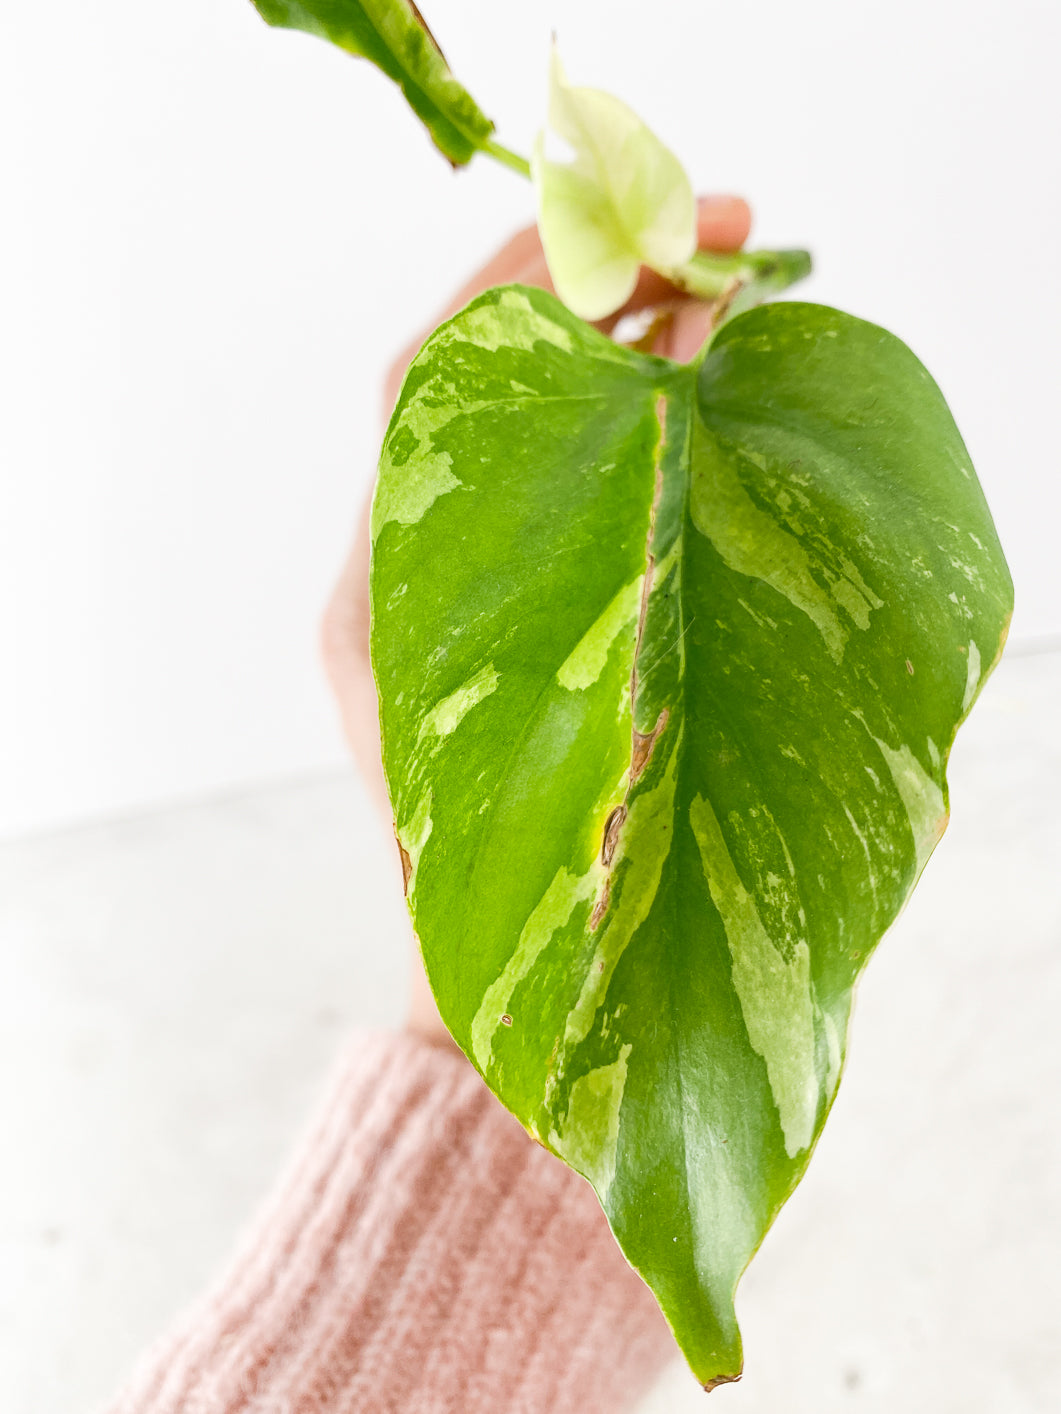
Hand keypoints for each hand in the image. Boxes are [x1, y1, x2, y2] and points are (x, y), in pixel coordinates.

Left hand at [321, 195, 751, 1046]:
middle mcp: (404, 568)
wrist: (499, 979)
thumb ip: (590, 608)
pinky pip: (546, 472)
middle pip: (480, 380)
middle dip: (593, 291)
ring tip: (723, 291)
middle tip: (723, 241)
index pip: (437, 380)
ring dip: (614, 340)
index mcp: (390, 592)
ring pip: (519, 416)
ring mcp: (447, 584)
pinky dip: (615, 410)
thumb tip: (671, 433)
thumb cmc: (520, 893)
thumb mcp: (552, 740)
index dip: (528, 289)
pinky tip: (688, 384)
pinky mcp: (493, 608)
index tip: (649, 241)